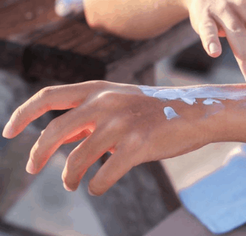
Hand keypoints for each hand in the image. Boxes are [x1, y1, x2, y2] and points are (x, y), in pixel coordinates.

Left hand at [2, 81, 210, 194]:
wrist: (196, 112)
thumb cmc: (155, 110)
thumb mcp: (119, 103)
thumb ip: (88, 116)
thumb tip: (57, 139)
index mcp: (99, 89)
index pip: (49, 96)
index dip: (23, 114)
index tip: (9, 132)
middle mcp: (106, 102)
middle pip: (54, 131)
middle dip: (37, 154)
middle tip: (33, 168)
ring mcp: (122, 124)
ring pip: (77, 159)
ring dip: (70, 177)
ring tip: (73, 183)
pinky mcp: (138, 145)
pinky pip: (103, 175)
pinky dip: (95, 186)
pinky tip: (97, 186)